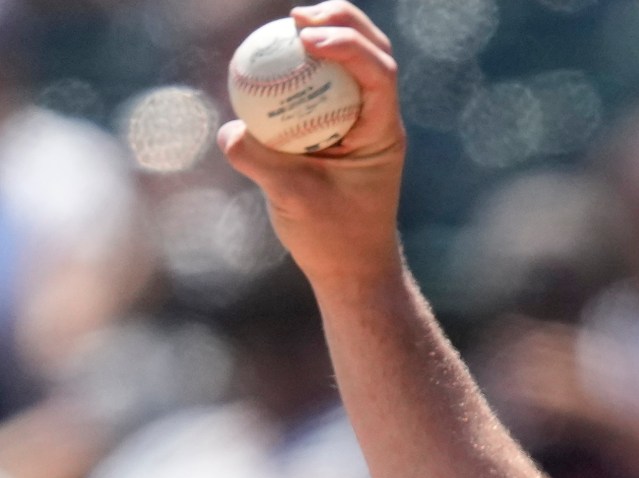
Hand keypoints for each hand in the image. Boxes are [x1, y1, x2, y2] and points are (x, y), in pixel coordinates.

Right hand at [217, 2, 406, 293]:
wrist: (352, 266)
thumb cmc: (332, 238)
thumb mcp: (293, 200)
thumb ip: (261, 162)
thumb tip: (230, 130)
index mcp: (382, 133)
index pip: (379, 74)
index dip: (348, 45)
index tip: (307, 37)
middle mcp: (378, 120)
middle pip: (375, 53)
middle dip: (342, 22)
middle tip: (298, 15)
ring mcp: (360, 122)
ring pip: (353, 64)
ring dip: (327, 34)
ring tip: (290, 23)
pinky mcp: (338, 128)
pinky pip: (324, 84)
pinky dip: (304, 65)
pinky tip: (273, 57)